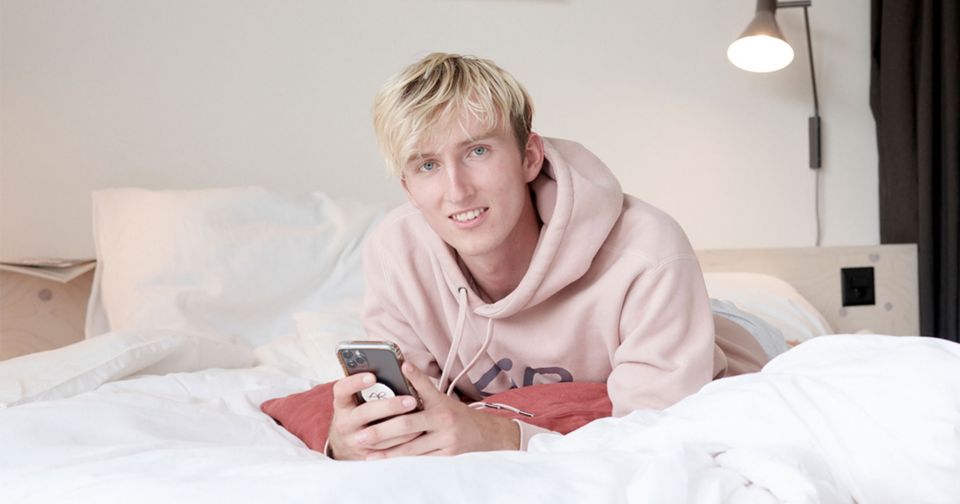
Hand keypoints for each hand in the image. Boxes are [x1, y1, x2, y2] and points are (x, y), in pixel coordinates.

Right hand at [326, 372, 421, 459]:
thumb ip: (369, 388)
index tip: (372, 376)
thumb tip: (394, 370)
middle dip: (389, 406)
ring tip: (419, 415)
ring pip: (378, 434)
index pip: (342, 389)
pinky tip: (417, 431)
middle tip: (411, 400)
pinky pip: (386, 449)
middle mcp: (344, 423)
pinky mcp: (366, 455)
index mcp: (341, 404)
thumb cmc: (356, 411)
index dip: (355, 382)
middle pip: (365, 413)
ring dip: (400, 425)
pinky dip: (402, 440)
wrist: (344, 444)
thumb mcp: (354, 399)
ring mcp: (354, 441)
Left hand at [357, 362, 519, 458]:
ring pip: (411, 447)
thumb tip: (400, 375)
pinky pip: (419, 459)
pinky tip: (384, 460)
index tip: (403, 365)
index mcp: (441, 402)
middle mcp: (443, 419)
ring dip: (386, 451)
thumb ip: (421, 393)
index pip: (426, 386)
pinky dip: (400, 460)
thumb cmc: (455, 414)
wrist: (484, 434)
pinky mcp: (446, 454)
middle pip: (408, 425)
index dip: (415, 375)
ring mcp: (446, 438)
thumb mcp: (442, 400)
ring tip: (366, 452)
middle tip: (361, 435)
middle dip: (381, 431)